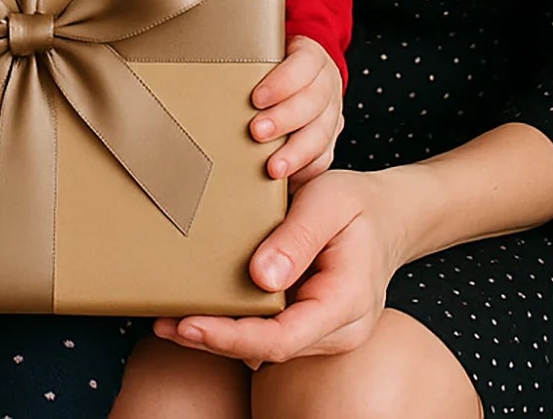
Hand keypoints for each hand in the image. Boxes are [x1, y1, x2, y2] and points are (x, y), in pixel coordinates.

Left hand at [154, 169, 402, 365]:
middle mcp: (339, 329)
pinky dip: (234, 326)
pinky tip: (199, 313)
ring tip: (168, 320)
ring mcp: (326, 331)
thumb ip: (297, 239)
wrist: (388, 215)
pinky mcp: (311, 322)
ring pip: (267, 346)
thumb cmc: (358, 204)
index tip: (191, 324)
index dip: (234, 338)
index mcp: (346, 300)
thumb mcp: (330, 204)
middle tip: (164, 323)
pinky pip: (271, 331)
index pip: (284, 336)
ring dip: (218, 336)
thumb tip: (260, 278)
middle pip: (269, 349)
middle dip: (214, 340)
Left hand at [249, 35, 343, 182]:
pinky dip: (306, 170)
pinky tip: (289, 179)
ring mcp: (331, 114)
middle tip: (257, 132)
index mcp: (311, 57)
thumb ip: (247, 57)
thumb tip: (210, 66)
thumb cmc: (275, 64)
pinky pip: (323, 158)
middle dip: (284, 119)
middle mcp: (326, 85)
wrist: (302, 73)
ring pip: (321, 134)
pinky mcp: (329, 140)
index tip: (256, 98)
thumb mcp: (266, 50)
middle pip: (313, 102)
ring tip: (273, 167)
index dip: (282, 83)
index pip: (303, 65)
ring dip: (295, 152)